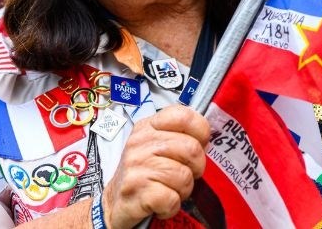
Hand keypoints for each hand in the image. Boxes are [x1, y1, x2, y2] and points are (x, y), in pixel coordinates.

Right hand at [101, 105, 208, 228]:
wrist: (114, 202)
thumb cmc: (142, 174)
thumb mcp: (156, 147)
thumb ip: (179, 138)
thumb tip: (206, 140)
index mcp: (149, 127)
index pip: (183, 116)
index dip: (200, 132)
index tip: (198, 145)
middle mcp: (140, 142)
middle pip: (191, 149)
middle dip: (195, 168)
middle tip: (183, 175)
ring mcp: (137, 165)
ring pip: (184, 176)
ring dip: (183, 190)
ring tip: (169, 190)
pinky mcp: (136, 190)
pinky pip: (172, 198)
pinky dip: (171, 206)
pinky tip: (162, 203)